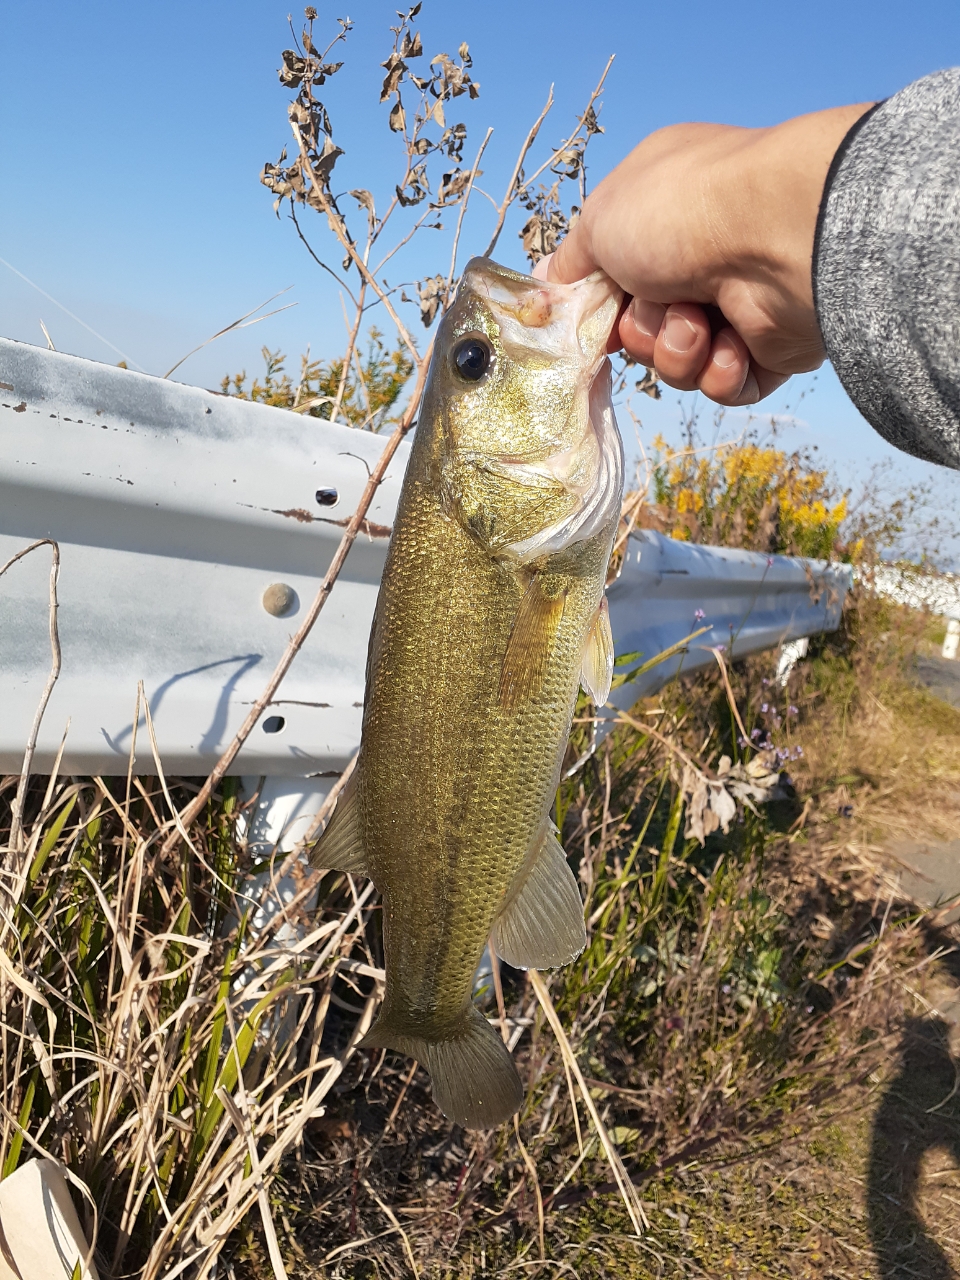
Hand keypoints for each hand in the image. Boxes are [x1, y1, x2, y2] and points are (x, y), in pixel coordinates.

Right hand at [540, 104, 873, 405]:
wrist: (776, 236)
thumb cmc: (684, 210)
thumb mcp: (600, 222)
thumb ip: (569, 262)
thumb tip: (544, 282)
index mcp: (665, 214)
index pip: (616, 278)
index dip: (598, 305)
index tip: (585, 317)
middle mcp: (703, 256)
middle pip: (642, 329)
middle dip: (641, 329)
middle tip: (657, 305)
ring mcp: (740, 303)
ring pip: (679, 362)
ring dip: (677, 349)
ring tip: (699, 321)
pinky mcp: (771, 349)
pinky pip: (722, 386)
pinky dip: (718, 371)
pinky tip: (731, 343)